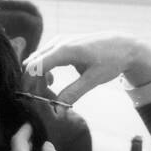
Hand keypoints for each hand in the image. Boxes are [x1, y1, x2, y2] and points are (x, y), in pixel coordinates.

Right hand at [23, 35, 150, 104]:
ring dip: (37, 77)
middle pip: (32, 62)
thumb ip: (73, 93)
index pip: (35, 66)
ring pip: (37, 59)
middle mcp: (58, 42)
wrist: (124, 45)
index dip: (27, 83)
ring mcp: (59, 41)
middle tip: (35, 99)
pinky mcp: (62, 44)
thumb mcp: (93, 80)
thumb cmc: (111, 61)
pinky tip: (52, 81)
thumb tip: (57, 108)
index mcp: (65, 50)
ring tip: (45, 92)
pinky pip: (45, 57)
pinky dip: (43, 70)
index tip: (26, 98)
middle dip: (30, 82)